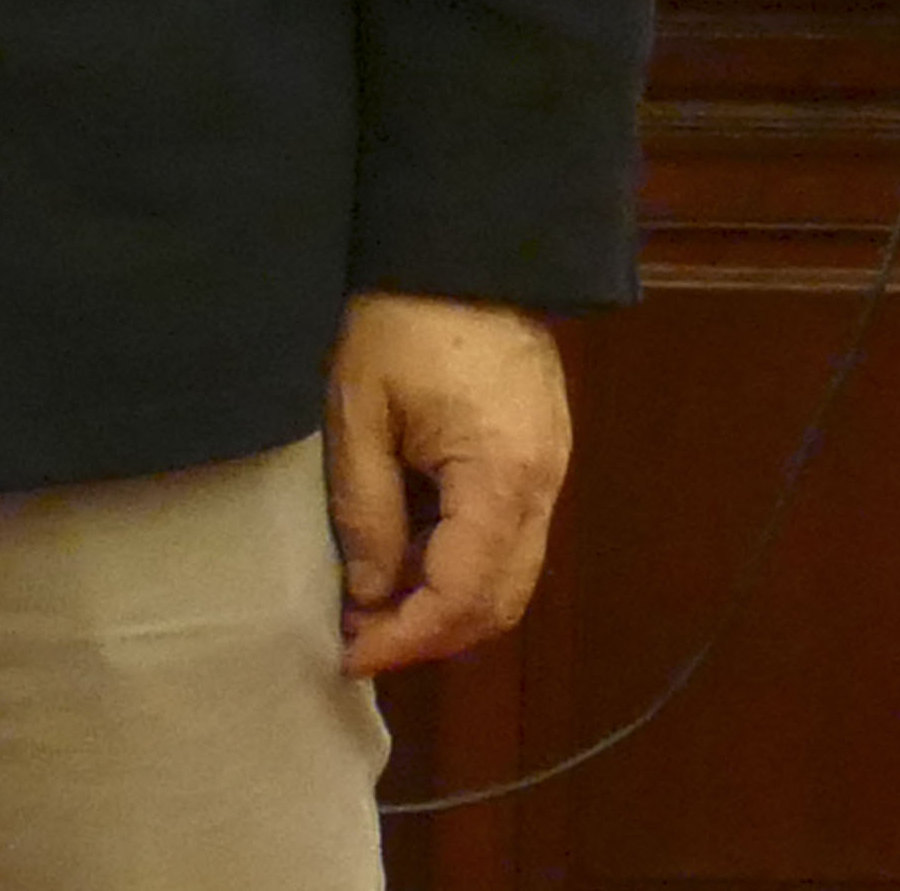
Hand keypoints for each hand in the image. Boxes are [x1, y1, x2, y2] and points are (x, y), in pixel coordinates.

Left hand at [328, 291, 572, 673]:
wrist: (463, 246)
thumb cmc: (399, 320)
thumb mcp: (358, 411)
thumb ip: (367, 510)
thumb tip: (369, 595)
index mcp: (500, 479)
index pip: (463, 596)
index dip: (406, 638)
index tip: (349, 655)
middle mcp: (542, 488)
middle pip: (499, 602)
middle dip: (429, 634)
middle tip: (357, 638)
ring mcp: (550, 472)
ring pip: (509, 576)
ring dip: (446, 604)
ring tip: (372, 604)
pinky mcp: (540, 456)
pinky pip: (509, 538)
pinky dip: (461, 564)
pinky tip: (407, 557)